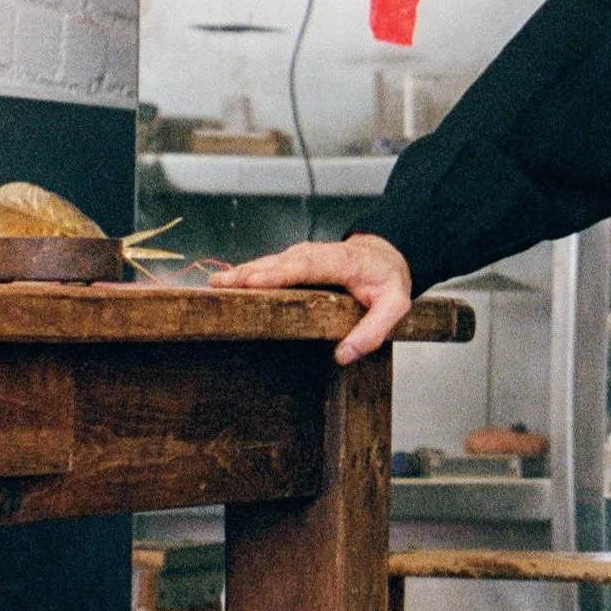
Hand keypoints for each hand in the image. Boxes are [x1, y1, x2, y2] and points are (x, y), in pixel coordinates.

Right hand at [212, 233, 414, 364]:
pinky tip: (227, 283)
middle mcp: (316, 254)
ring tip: (215, 286)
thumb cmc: (387, 281)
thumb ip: (373, 331)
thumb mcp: (394, 306)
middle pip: (279, 263)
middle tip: (222, 287)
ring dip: (242, 273)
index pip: (307, 266)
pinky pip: (268, 266)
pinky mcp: (294, 260)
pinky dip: (247, 273)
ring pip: (269, 262)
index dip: (279, 273)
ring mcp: (302, 255)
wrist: (386, 254)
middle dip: (249, 274)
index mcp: (340, 262)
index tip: (253, 282)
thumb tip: (343, 356)